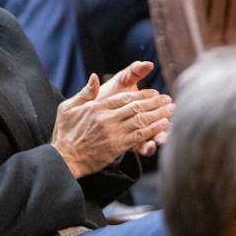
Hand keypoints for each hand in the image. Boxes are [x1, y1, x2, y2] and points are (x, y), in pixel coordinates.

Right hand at [51, 69, 172, 177]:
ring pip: (141, 120)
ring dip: (158, 114)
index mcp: (96, 107)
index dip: (141, 94)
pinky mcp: (117, 146)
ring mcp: (113, 132)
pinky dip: (153, 129)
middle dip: (155, 103)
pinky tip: (163, 125)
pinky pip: (139, 136)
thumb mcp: (67, 107)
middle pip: (136, 107)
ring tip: (171, 110)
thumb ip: (84, 92)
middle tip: (168, 99)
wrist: (64, 158)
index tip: (154, 93)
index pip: (124, 97)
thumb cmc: (64, 133)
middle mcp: (106, 118)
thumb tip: (94, 77)